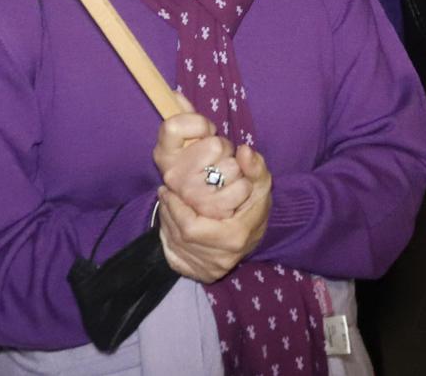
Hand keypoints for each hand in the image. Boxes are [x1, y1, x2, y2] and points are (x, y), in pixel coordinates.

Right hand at [151, 104, 246, 219]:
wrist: (208, 230)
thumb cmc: (209, 176)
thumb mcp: (202, 144)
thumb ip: (192, 120)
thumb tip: (175, 95)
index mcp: (164, 154)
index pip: (174, 125)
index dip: (198, 124)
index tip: (206, 131)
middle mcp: (172, 175)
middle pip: (214, 144)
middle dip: (225, 150)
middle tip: (219, 162)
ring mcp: (189, 195)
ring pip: (231, 166)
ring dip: (237, 171)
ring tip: (227, 180)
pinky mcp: (209, 212)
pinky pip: (242, 187)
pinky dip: (246, 188)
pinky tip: (235, 196)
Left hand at [157, 143, 272, 282]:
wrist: (255, 234)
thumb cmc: (255, 206)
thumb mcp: (260, 185)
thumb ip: (254, 167)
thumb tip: (244, 152)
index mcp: (234, 238)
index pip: (191, 227)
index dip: (176, 208)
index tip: (170, 188)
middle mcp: (221, 259)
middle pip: (181, 235)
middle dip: (168, 212)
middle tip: (165, 192)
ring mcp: (209, 270)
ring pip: (175, 245)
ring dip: (166, 221)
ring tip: (167, 202)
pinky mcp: (200, 274)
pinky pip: (174, 257)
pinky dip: (168, 237)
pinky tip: (171, 221)